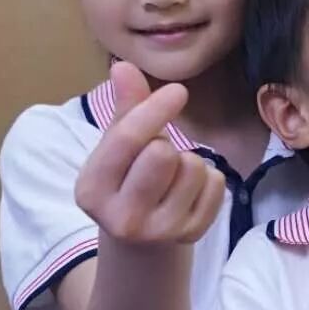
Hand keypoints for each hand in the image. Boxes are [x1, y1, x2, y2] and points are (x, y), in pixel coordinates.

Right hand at [74, 61, 225, 244]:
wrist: (139, 242)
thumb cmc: (126, 180)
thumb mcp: (115, 147)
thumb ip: (124, 108)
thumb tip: (123, 67)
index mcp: (92, 190)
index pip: (126, 140)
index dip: (154, 109)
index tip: (177, 91)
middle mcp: (122, 218)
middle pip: (163, 154)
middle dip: (166, 143)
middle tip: (157, 154)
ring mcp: (159, 231)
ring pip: (193, 167)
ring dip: (188, 160)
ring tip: (172, 175)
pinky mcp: (192, 234)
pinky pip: (216, 184)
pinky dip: (208, 178)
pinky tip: (189, 190)